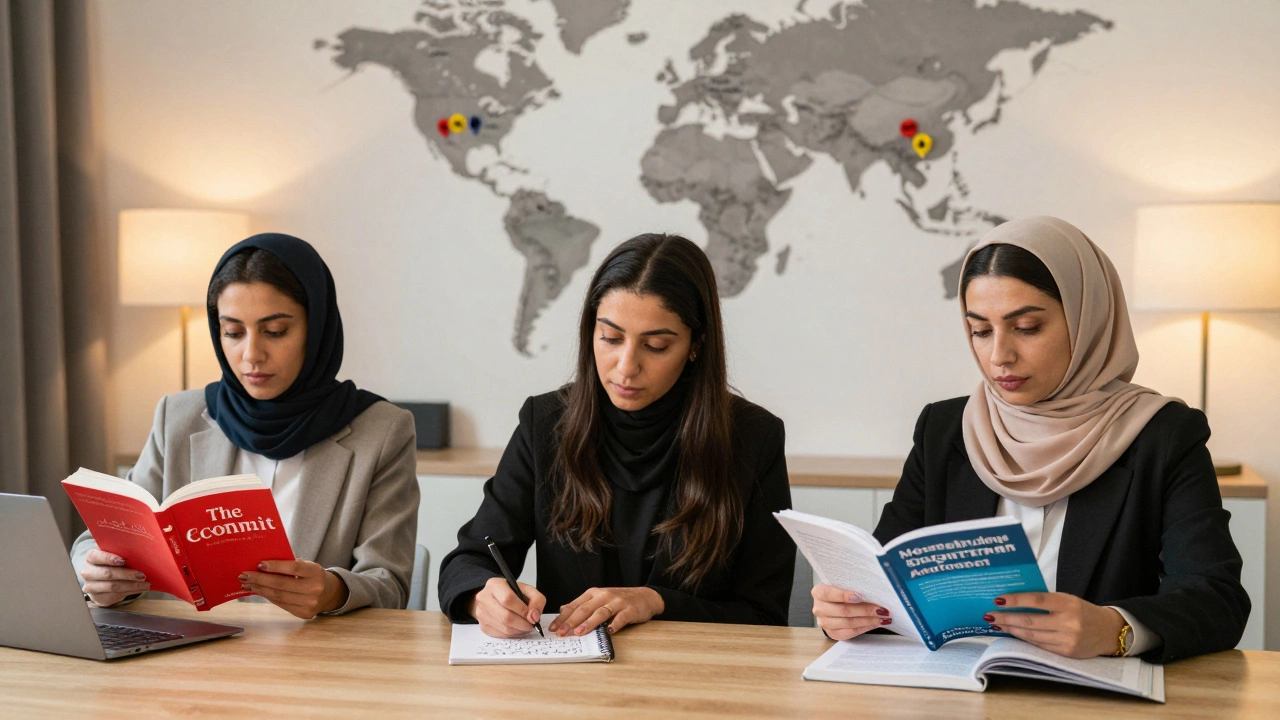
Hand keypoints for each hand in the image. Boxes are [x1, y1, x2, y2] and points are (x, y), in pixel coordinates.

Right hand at [80, 549, 149, 606]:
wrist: (103, 578)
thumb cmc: (112, 562)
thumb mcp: (115, 554)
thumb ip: (122, 552)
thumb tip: (141, 552)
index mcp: (91, 557)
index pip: (96, 556)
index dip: (109, 558)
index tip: (123, 561)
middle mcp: (88, 572)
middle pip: (107, 573)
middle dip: (126, 574)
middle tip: (142, 575)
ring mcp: (91, 586)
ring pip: (112, 586)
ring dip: (132, 585)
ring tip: (145, 583)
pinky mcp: (98, 598)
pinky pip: (115, 595)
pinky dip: (131, 591)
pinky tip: (140, 588)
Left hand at [239, 560, 348, 619]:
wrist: (330, 593)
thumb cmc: (312, 575)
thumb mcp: (307, 566)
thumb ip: (290, 565)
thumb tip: (262, 566)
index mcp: (315, 572)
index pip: (293, 568)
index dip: (275, 566)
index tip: (259, 564)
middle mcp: (314, 589)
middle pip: (282, 584)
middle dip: (260, 579)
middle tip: (244, 575)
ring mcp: (310, 603)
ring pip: (279, 597)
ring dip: (260, 590)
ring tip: (248, 584)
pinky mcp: (304, 614)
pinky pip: (281, 604)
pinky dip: (268, 597)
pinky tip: (260, 592)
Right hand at [468, 577, 546, 637]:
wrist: (494, 597)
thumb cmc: (511, 593)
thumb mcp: (527, 589)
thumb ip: (536, 599)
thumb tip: (534, 617)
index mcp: (494, 585)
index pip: (507, 599)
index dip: (522, 610)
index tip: (532, 616)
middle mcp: (484, 598)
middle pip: (505, 617)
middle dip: (523, 624)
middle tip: (532, 625)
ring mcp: (481, 614)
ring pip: (504, 628)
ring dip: (520, 630)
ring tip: (526, 626)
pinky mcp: (483, 626)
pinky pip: (501, 635)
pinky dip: (513, 634)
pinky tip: (518, 628)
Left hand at [548, 586, 663, 636]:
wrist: (644, 596)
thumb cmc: (619, 600)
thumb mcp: (599, 599)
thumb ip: (582, 605)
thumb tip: (563, 610)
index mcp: (593, 593)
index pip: (574, 605)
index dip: (563, 617)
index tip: (553, 628)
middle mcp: (603, 596)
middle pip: (585, 609)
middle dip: (571, 621)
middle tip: (562, 633)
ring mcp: (617, 602)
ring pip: (600, 612)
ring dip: (589, 623)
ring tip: (579, 632)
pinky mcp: (629, 610)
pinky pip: (621, 618)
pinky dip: (615, 624)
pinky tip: (609, 631)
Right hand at [811, 584, 892, 640]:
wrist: (833, 603)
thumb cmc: (840, 590)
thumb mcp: (841, 584)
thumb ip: (851, 585)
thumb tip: (873, 589)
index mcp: (819, 592)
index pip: (829, 594)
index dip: (844, 595)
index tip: (860, 596)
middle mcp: (819, 608)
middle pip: (843, 611)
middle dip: (865, 610)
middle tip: (881, 609)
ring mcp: (824, 623)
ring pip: (849, 623)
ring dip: (868, 620)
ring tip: (882, 617)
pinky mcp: (833, 633)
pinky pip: (851, 632)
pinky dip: (865, 627)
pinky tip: (875, 623)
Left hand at [986, 592, 1126, 658]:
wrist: (1108, 631)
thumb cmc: (1082, 611)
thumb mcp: (1067, 599)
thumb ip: (1045, 600)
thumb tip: (1014, 601)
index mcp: (1068, 604)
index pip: (1037, 600)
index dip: (1016, 600)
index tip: (998, 599)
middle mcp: (1069, 623)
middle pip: (1030, 621)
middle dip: (1007, 618)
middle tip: (990, 615)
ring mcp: (1067, 640)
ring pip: (1032, 636)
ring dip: (1011, 630)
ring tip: (997, 624)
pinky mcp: (1066, 653)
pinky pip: (1039, 646)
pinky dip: (1023, 640)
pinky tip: (1012, 634)